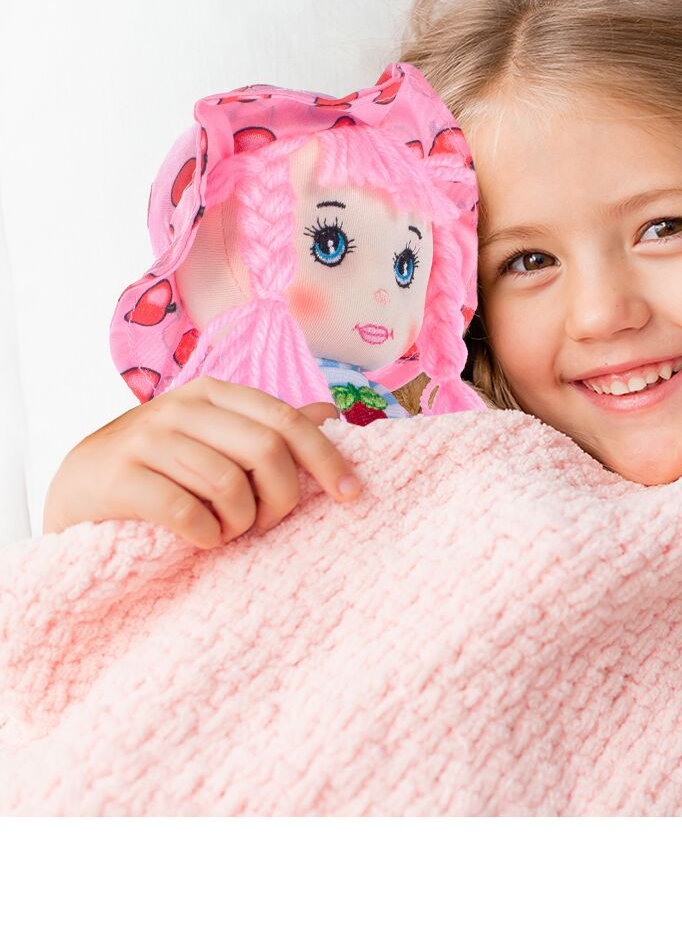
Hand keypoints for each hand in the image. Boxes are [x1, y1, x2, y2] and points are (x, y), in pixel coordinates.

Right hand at [43, 377, 360, 548]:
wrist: (77, 490)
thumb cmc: (161, 469)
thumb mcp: (215, 440)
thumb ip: (267, 428)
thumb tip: (330, 413)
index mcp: (214, 395)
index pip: (287, 420)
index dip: (326, 458)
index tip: (351, 494)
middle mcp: (181, 408)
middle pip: (266, 451)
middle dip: (282, 498)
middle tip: (267, 524)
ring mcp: (146, 439)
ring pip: (229, 484)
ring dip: (240, 521)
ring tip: (227, 531)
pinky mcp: (118, 477)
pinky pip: (187, 512)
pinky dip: (206, 535)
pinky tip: (201, 539)